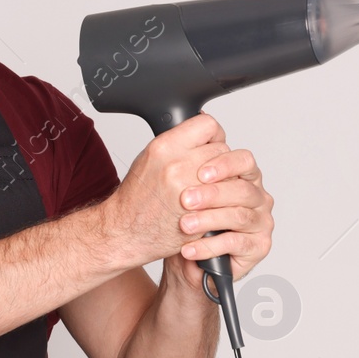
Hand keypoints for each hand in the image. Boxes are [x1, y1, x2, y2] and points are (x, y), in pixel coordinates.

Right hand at [100, 113, 231, 267]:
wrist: (128, 231)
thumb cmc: (137, 197)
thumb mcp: (150, 158)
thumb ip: (178, 143)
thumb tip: (204, 133)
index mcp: (164, 148)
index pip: (208, 126)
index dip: (213, 134)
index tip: (209, 143)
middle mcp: (178, 166)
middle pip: (222, 149)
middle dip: (218, 160)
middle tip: (206, 171)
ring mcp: (192, 191)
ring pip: (231, 174)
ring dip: (225, 180)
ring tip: (208, 188)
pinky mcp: (202, 212)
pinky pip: (229, 199)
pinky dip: (225, 201)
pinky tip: (210, 204)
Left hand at [163, 138, 274, 293]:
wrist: (182, 257)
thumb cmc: (182, 219)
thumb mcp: (181, 186)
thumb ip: (188, 162)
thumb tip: (180, 134)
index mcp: (243, 175)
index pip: (243, 160)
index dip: (224, 164)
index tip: (201, 172)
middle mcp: (256, 196)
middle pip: (243, 189)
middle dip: (213, 194)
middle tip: (186, 200)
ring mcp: (260, 221)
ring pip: (239, 216)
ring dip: (208, 220)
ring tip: (184, 226)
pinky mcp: (258, 246)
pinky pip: (235, 243)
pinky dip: (209, 246)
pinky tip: (189, 249)